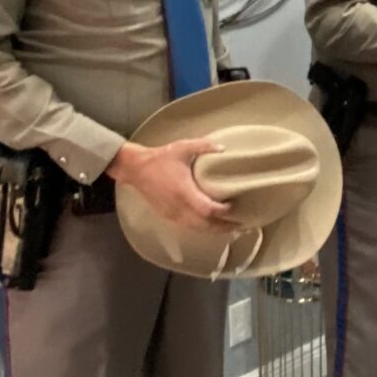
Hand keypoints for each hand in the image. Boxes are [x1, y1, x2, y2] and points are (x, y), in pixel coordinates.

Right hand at [107, 138, 240, 232]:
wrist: (135, 168)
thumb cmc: (160, 158)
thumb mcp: (183, 147)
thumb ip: (204, 146)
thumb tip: (224, 148)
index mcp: (185, 192)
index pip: (208, 210)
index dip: (223, 212)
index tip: (234, 207)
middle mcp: (179, 207)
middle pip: (206, 225)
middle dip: (223, 227)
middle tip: (240, 225)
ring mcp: (173, 214)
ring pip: (197, 229)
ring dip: (213, 230)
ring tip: (229, 228)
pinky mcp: (168, 216)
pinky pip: (189, 227)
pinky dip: (202, 228)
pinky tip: (210, 225)